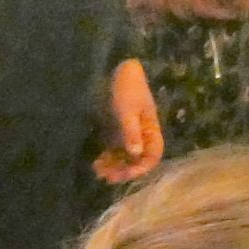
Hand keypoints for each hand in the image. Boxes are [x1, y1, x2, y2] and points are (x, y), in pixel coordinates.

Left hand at [94, 60, 164, 184]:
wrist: (117, 70)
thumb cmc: (127, 87)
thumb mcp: (128, 110)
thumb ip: (131, 132)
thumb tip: (135, 154)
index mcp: (151, 130)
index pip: (152, 156)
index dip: (142, 167)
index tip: (126, 173)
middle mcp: (141, 136)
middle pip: (136, 160)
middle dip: (123, 170)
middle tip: (107, 177)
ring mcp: (128, 134)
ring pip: (123, 157)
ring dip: (113, 166)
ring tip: (98, 172)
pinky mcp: (115, 131)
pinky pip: (113, 150)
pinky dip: (106, 158)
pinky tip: (96, 163)